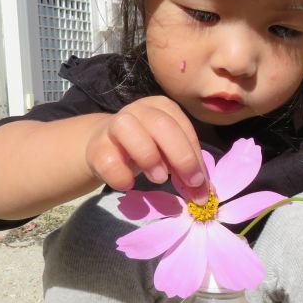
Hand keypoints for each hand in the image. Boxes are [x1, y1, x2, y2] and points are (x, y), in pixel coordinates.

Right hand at [85, 96, 207, 200]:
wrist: (103, 147)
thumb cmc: (145, 148)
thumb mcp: (169, 155)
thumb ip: (186, 170)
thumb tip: (205, 195)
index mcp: (163, 107)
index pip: (184, 129)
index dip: (195, 158)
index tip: (200, 184)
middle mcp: (139, 110)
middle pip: (161, 124)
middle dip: (181, 156)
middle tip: (189, 183)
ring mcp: (114, 125)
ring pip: (128, 129)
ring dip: (149, 157)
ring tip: (159, 179)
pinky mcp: (96, 146)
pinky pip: (108, 160)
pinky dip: (121, 176)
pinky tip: (129, 184)